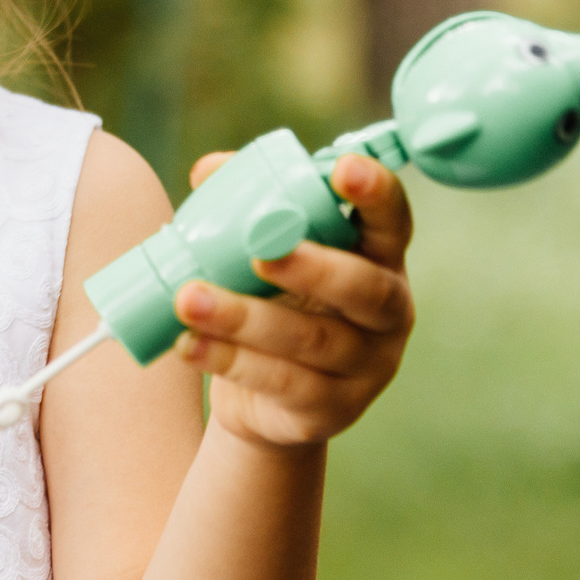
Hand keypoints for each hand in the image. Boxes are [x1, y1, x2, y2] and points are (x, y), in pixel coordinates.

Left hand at [171, 150, 416, 453]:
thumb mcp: (264, 254)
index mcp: (379, 258)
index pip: (392, 221)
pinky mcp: (333, 410)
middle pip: (363, 288)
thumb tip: (207, 171)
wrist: (265, 399)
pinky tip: (186, 343)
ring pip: (310, 340)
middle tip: (259, 253)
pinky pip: (280, 383)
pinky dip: (227, 360)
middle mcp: (388, 312)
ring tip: (187, 299)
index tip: (345, 169)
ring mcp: (367, 367)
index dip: (377, 194)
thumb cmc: (273, 301)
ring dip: (243, 317)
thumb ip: (245, 208)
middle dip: (311, 267)